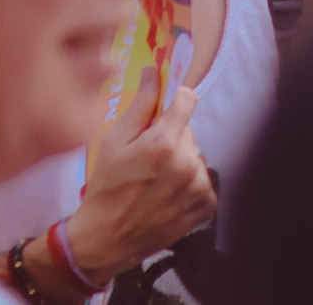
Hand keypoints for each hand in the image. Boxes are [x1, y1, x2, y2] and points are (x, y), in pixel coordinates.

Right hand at [69, 72, 216, 281]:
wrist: (106, 240)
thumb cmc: (106, 188)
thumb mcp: (114, 142)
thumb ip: (140, 105)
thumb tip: (154, 71)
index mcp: (163, 143)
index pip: (186, 100)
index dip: (173, 101)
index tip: (162, 110)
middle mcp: (187, 162)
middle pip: (188, 131)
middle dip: (171, 137)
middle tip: (147, 158)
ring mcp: (200, 186)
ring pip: (195, 155)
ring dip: (180, 162)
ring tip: (155, 181)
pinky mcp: (206, 205)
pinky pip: (202, 180)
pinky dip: (189, 184)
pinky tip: (167, 195)